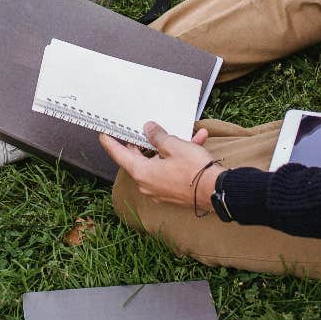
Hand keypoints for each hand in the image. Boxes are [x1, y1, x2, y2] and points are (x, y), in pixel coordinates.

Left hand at [99, 122, 222, 210]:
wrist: (217, 190)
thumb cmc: (194, 170)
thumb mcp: (173, 145)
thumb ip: (157, 136)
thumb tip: (148, 129)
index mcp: (143, 173)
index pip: (120, 155)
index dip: (110, 143)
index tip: (103, 134)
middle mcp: (148, 184)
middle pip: (138, 158)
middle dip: (141, 142)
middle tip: (137, 130)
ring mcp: (160, 189)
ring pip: (158, 161)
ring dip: (168, 146)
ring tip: (180, 131)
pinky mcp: (173, 190)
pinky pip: (171, 169)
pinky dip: (180, 156)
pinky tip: (196, 141)